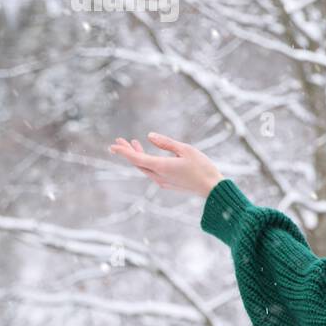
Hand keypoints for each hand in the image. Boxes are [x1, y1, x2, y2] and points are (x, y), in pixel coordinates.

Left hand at [109, 132, 223, 197]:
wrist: (212, 189)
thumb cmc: (202, 167)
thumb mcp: (186, 150)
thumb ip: (166, 143)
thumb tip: (149, 136)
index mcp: (161, 167)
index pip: (136, 159)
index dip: (123, 151)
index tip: (113, 145)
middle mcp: (158, 176)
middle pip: (138, 163)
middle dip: (128, 152)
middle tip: (119, 140)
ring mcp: (163, 182)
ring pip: (144, 168)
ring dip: (138, 156)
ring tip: (134, 143)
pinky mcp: (168, 184)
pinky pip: (152, 173)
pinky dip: (146, 163)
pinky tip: (149, 156)